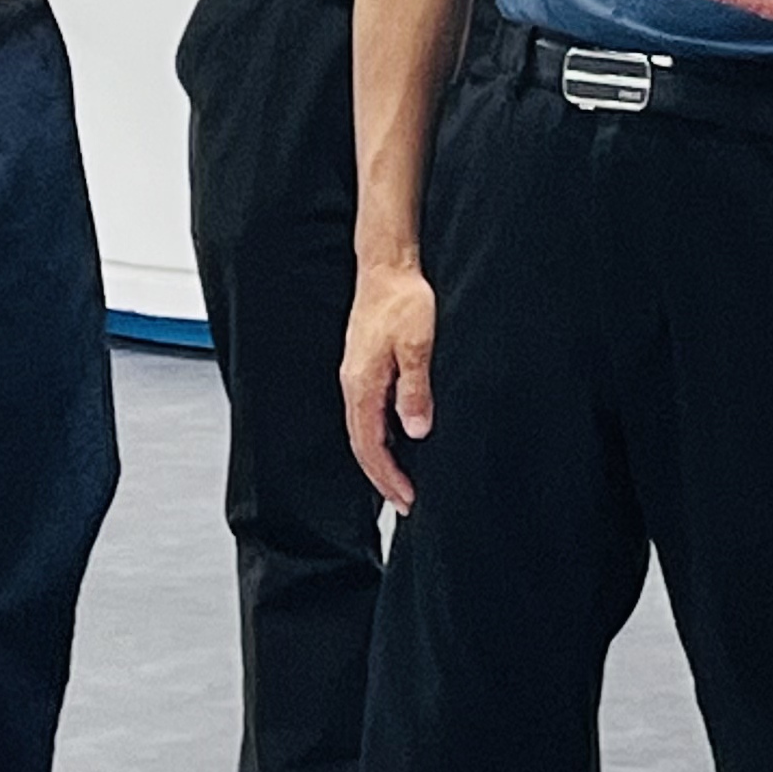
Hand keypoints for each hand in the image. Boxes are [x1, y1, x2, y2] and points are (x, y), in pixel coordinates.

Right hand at [342, 258, 437, 511]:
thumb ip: (415, 389)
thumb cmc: (405, 300)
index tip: (408, 499)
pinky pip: (368, 414)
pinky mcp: (365, 368)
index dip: (388, 477)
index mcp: (362, 384)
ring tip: (402, 483)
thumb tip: (416, 431)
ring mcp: (356, 377)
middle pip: (362, 445)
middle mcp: (353, 384)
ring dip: (381, 460)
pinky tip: (399, 443)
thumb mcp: (418, 345)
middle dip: (383, 478)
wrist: (388, 267)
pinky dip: (381, 438)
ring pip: (363, 431)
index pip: (370, 446)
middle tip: (406, 504)